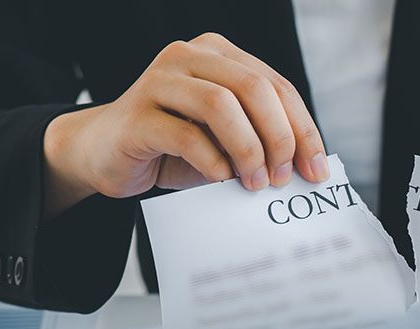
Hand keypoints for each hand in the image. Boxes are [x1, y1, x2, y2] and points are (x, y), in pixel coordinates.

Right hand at [43, 33, 329, 216]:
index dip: (302, 128)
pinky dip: (212, 160)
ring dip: (248, 148)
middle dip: (279, 137)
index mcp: (218, 54)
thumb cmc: (172, 147)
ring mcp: (159, 81)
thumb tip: (307, 166)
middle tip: (282, 178)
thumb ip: (260, 139)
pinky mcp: (136, 114)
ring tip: (255, 183)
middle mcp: (189, 56)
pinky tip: (221, 179)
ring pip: (220, 104)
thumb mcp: (224, 139)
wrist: (103, 153)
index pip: (276, 85)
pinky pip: (185, 134)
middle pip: (254, 88)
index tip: (316, 169)